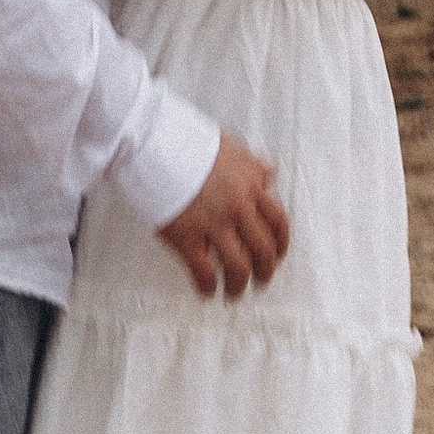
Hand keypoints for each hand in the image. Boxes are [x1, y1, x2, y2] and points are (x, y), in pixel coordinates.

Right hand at [157, 135, 290, 299]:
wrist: (152, 141)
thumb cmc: (186, 140)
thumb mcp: (230, 146)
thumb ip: (251, 164)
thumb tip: (268, 174)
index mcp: (249, 184)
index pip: (278, 221)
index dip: (281, 243)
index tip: (277, 253)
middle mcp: (237, 206)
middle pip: (263, 250)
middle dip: (265, 271)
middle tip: (261, 280)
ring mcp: (213, 223)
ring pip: (239, 267)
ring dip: (239, 286)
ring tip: (233, 294)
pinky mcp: (186, 236)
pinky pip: (204, 272)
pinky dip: (207, 288)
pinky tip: (206, 292)